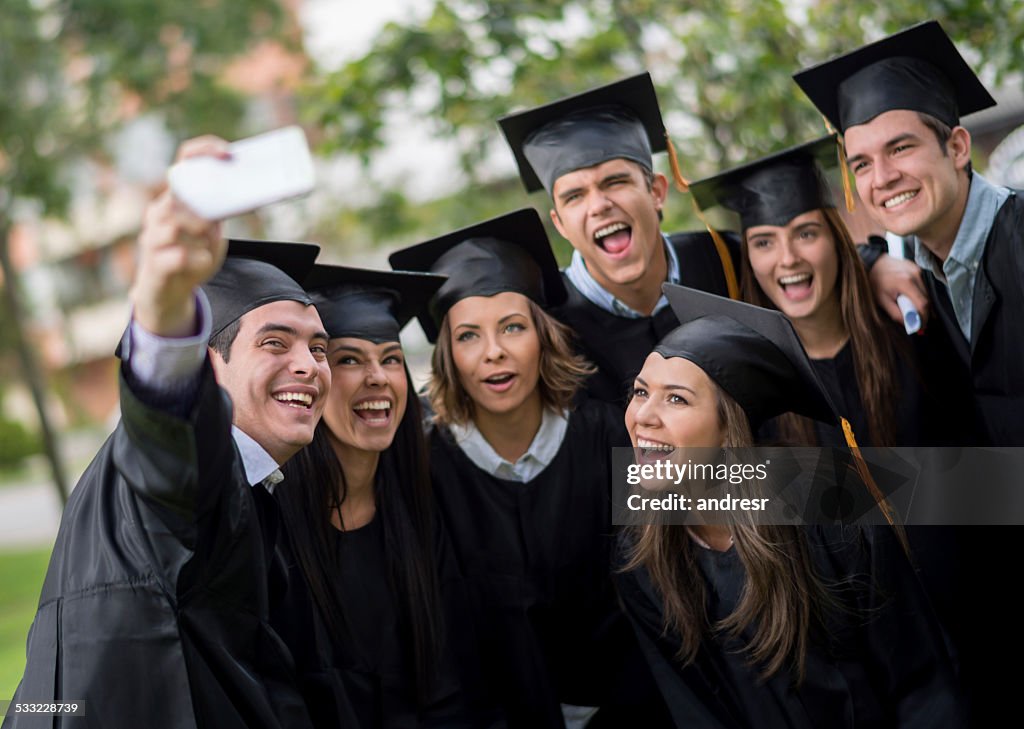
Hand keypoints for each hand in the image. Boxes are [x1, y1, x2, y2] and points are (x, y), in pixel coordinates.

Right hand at [130, 137, 229, 336]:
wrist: (168, 292)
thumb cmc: (191, 254)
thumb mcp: (211, 232)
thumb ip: (219, 214)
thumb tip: (246, 198)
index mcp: (174, 198)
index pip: (184, 162)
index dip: (203, 151)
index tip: (227, 152)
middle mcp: (159, 212)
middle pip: (178, 194)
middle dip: (202, 203)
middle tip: (215, 217)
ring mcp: (152, 237)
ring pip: (175, 223)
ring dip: (199, 231)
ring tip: (205, 241)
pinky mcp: (155, 263)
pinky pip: (179, 256)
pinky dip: (198, 260)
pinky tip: (202, 262)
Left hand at [868, 254, 929, 328]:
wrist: (874, 263)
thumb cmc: (876, 282)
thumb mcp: (882, 301)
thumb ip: (896, 314)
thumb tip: (909, 324)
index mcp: (906, 282)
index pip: (922, 304)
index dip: (923, 318)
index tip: (921, 327)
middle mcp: (915, 275)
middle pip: (927, 299)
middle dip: (924, 313)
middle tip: (918, 322)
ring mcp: (918, 270)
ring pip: (927, 293)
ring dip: (922, 304)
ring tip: (913, 311)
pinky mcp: (918, 269)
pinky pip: (924, 286)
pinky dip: (920, 295)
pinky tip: (912, 300)